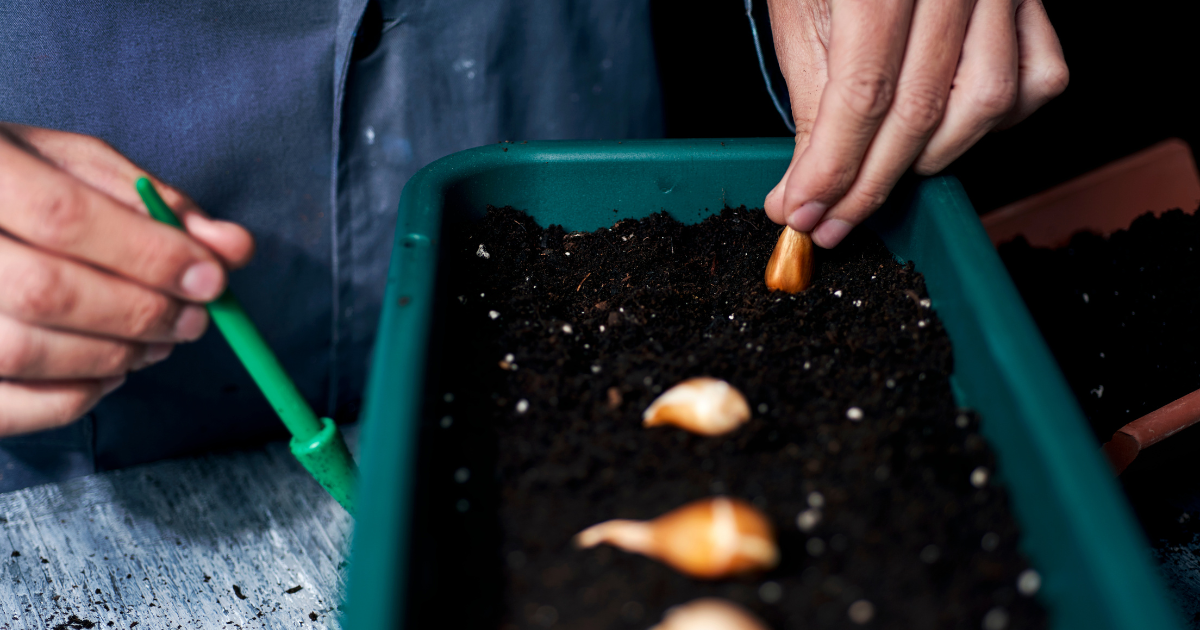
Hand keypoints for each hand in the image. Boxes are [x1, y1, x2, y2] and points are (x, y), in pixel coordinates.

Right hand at [0, 124, 253, 436]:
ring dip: (115, 356)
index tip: (211, 278)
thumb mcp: (78, 167)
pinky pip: (7, 407)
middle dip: (141, 313)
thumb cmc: (16, 183)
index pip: (64, 217)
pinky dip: (73, 398)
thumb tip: (234, 248)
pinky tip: (107, 372)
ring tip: (156, 341)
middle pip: (46, 292)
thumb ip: (156, 204)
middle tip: (193, 319)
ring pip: (27, 353)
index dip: (149, 254)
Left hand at [763, 0, 1067, 246]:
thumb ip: (811, 93)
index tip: (802, 213)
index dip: (832, 168)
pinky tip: (947, 127)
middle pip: (922, 110)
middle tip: (829, 221)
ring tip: (879, 174)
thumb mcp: (801, 7)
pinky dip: (995, 120)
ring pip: (987, 104)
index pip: (864, 93)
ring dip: (929, 159)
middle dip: (869, 183)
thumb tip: (805, 183)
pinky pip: (1037, 79)